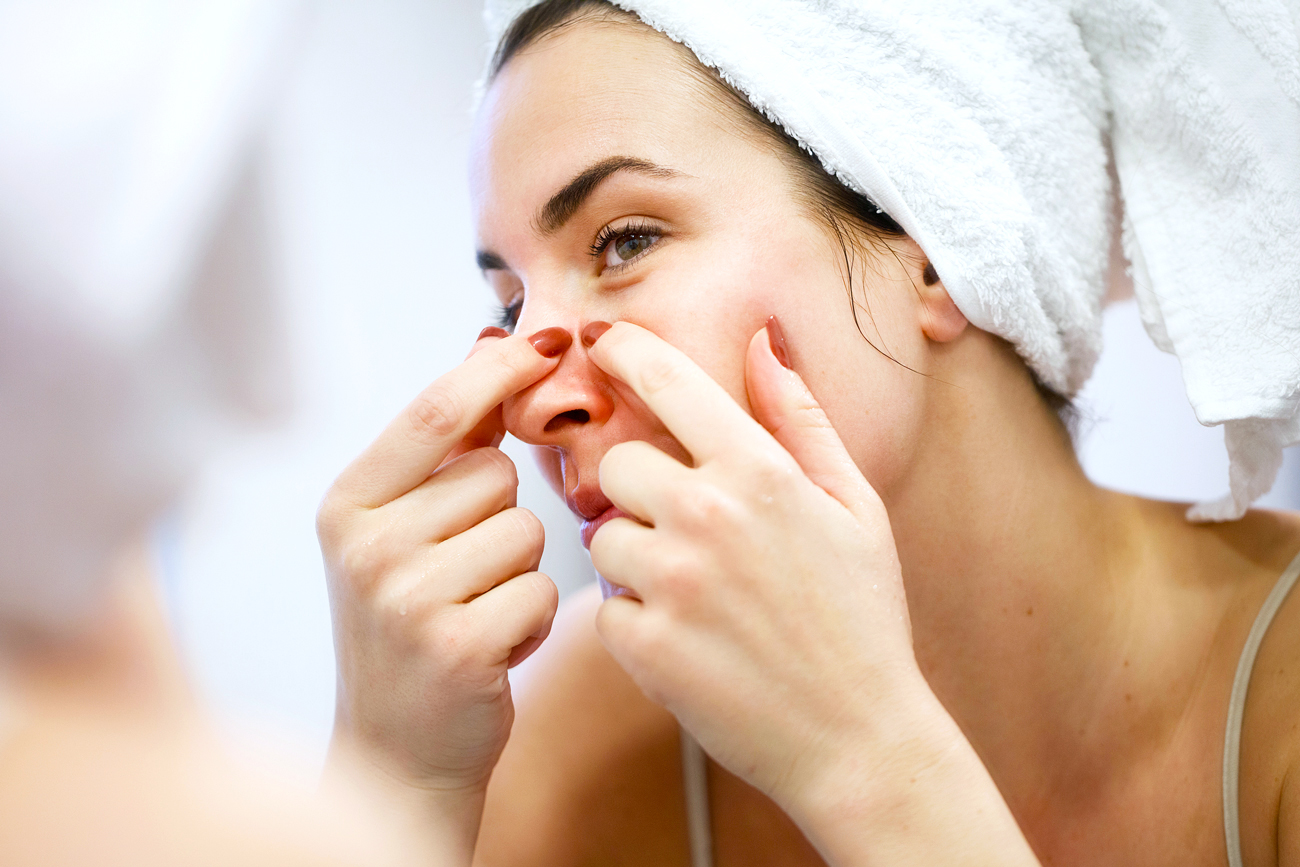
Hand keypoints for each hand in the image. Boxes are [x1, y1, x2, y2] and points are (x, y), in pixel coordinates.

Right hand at [317, 329, 563, 812]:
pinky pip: (542, 591)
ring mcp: (405, 597)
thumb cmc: (412, 624)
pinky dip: (533, 620)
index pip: (437, 410)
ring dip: (521, 571)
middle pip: (497, 474)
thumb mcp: (400, 531)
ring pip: (528, 532)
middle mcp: (365, 544)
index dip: (500, 369)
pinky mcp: (455, 647)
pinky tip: (493, 650)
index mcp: (348, 503)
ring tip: (475, 611)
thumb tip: (494, 343)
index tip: (549, 343)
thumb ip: (444, 449)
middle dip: (504, 515)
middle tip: (465, 572)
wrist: (397, 752)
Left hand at [586, 320, 925, 817]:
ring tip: (696, 594)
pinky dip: (635, 623)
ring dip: (635, 560)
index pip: (669, 382)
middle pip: (616, 466)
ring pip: (603, 539)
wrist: (859, 740)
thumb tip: (763, 341)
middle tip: (685, 528)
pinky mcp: (646, 647)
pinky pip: (605, 610)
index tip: (603, 344)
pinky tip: (689, 640)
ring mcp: (672, 584)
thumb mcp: (855, 506)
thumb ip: (801, 419)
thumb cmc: (862, 618)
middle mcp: (708, 516)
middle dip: (639, 490)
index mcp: (761, 473)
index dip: (627, 352)